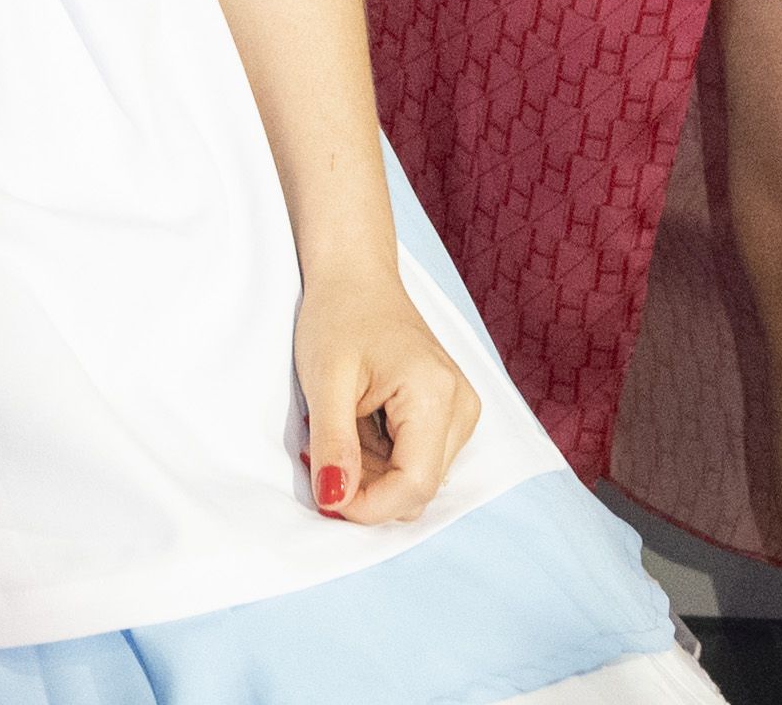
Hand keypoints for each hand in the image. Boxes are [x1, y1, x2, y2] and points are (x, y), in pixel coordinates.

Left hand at [293, 266, 477, 524]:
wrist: (356, 275)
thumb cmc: (340, 315)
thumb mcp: (326, 381)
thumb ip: (334, 446)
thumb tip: (335, 502)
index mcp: (437, 396)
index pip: (414, 486)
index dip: (368, 506)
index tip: (324, 495)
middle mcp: (462, 407)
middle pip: (418, 489)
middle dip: (366, 487)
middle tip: (320, 452)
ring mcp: (460, 410)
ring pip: (416, 480)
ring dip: (372, 474)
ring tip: (337, 429)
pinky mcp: (449, 412)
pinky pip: (417, 460)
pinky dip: (381, 459)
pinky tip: (356, 426)